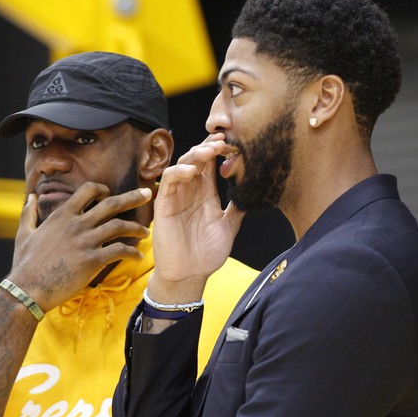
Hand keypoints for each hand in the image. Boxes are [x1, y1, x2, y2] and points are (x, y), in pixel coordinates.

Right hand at [8, 182, 151, 310]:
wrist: (27, 290)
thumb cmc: (25, 264)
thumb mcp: (24, 234)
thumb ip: (29, 213)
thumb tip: (30, 197)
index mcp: (62, 215)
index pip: (88, 190)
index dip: (102, 190)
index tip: (111, 194)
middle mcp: (76, 224)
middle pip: (111, 204)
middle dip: (133, 197)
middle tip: (147, 194)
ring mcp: (85, 242)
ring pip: (120, 226)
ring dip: (136, 227)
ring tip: (146, 232)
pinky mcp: (92, 261)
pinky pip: (120, 251)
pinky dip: (132, 252)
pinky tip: (138, 256)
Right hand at [149, 134, 244, 302]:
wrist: (189, 275)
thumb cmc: (206, 254)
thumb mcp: (228, 227)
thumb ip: (237, 208)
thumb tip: (253, 192)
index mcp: (206, 194)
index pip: (211, 164)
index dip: (219, 150)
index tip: (234, 143)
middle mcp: (191, 191)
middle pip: (196, 158)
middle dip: (208, 146)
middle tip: (223, 141)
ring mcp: (176, 196)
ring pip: (182, 164)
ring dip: (194, 154)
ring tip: (210, 151)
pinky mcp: (164, 204)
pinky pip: (169, 181)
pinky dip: (179, 171)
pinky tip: (193, 170)